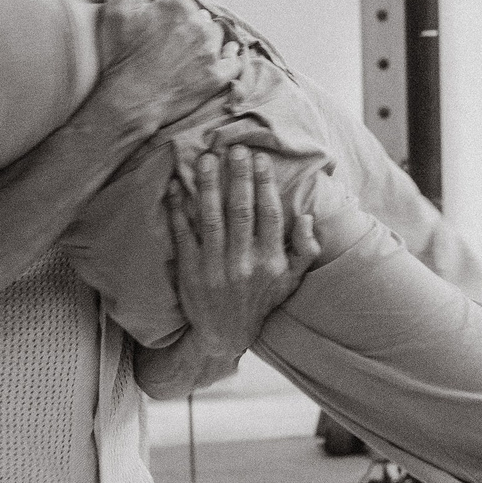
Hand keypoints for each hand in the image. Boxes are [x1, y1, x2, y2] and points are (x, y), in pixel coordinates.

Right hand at [86, 0, 240, 141]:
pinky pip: (233, 60)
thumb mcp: (113, 14)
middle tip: (165, 36)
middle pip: (192, 12)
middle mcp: (197, 24)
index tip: (150, 16)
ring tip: (190, 46)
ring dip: (204, 34)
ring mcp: (210, 50)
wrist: (131, 102)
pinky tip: (226, 53)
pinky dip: (230, 55)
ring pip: (213, 31)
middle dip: (180, 19)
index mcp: (173, 6)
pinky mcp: (217, 74)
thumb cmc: (120, 58)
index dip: (156, 3)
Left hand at [167, 146, 318, 356]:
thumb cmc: (260, 300)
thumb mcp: (291, 280)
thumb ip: (306, 249)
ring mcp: (215, 267)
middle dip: (237, 176)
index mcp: (270, 262)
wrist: (224, 334)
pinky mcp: (190, 271)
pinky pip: (183, 233)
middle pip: (240, 210)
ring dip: (207, 185)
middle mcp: (244, 263)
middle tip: (235, 148)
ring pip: (210, 217)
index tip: (259, 159)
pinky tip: (175, 187)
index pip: (269, 214)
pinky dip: (178, 208)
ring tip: (205, 158)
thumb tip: (306, 216)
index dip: (264, 183)